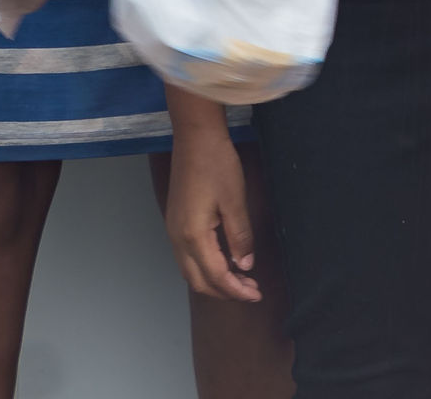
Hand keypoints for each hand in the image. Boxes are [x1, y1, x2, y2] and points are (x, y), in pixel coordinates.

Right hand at [161, 117, 260, 303]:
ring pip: (189, 270)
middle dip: (224, 291)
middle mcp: (177, 237)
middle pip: (197, 281)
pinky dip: (205, 267)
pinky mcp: (175, 220)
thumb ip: (240, 238)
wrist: (195, 136)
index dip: (237, 290)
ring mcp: (173, 229)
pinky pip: (187, 257)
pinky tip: (224, 259)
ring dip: (213, 280)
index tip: (257, 294)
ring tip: (240, 278)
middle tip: (250, 289)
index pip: (215, 276)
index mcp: (193, 235)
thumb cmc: (217, 165)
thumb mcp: (235, 202)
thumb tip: (245, 266)